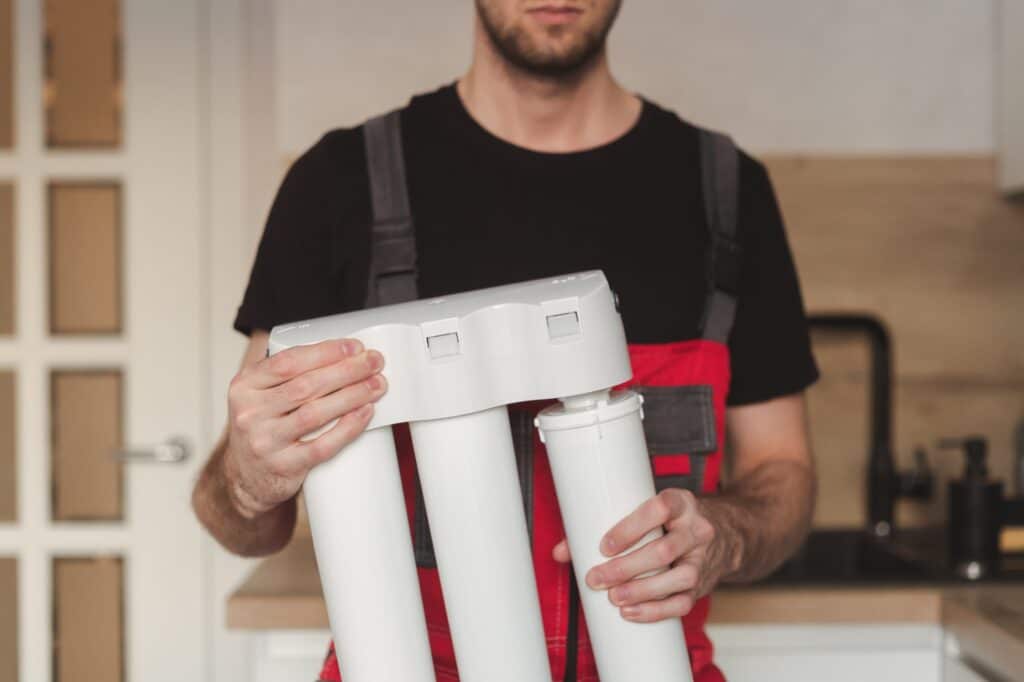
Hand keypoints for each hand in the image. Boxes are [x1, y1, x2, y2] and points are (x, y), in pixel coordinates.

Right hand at [223, 338, 387, 517]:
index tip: (354, 347)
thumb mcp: (260, 394)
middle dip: (347, 370)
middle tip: (374, 363)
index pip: (288, 362)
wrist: (248, 477)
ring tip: (376, 385)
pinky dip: (348, 428)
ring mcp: (265, 442)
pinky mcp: (284, 466)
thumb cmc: (263, 427)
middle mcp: (250, 413)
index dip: (325, 352)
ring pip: (315, 413)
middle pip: (306, 386)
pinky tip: (364, 413)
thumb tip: (343, 353)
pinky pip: (322, 446)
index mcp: (245, 386)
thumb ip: (288, 373)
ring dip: (352, 395)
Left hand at [552, 488, 723, 622]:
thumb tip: (561, 551)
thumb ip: (602, 525)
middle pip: (664, 550)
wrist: (719, 533)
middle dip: (626, 568)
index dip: (631, 527)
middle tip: (596, 578)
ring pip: (678, 578)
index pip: (660, 509)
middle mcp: (696, 529)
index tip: (604, 545)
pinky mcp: (703, 584)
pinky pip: (683, 602)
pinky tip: (631, 612)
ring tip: (614, 598)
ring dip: (642, 591)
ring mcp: (702, 558)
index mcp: (680, 503)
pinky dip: (655, 611)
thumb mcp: (646, 511)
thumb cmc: (669, 521)